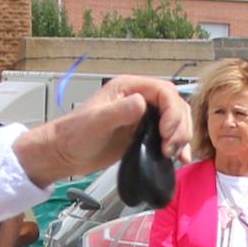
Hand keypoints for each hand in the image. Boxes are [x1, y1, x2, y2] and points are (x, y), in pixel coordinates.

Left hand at [11, 76, 194, 188]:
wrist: (65, 154)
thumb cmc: (74, 134)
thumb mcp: (96, 122)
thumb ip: (118, 112)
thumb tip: (141, 103)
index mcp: (129, 88)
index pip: (164, 91)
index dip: (172, 111)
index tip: (166, 132)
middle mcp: (139, 99)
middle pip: (175, 105)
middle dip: (179, 126)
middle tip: (170, 148)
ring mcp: (142, 117)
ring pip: (175, 120)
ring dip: (181, 137)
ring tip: (174, 155)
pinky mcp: (143, 134)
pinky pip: (168, 136)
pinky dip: (177, 146)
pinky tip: (178, 159)